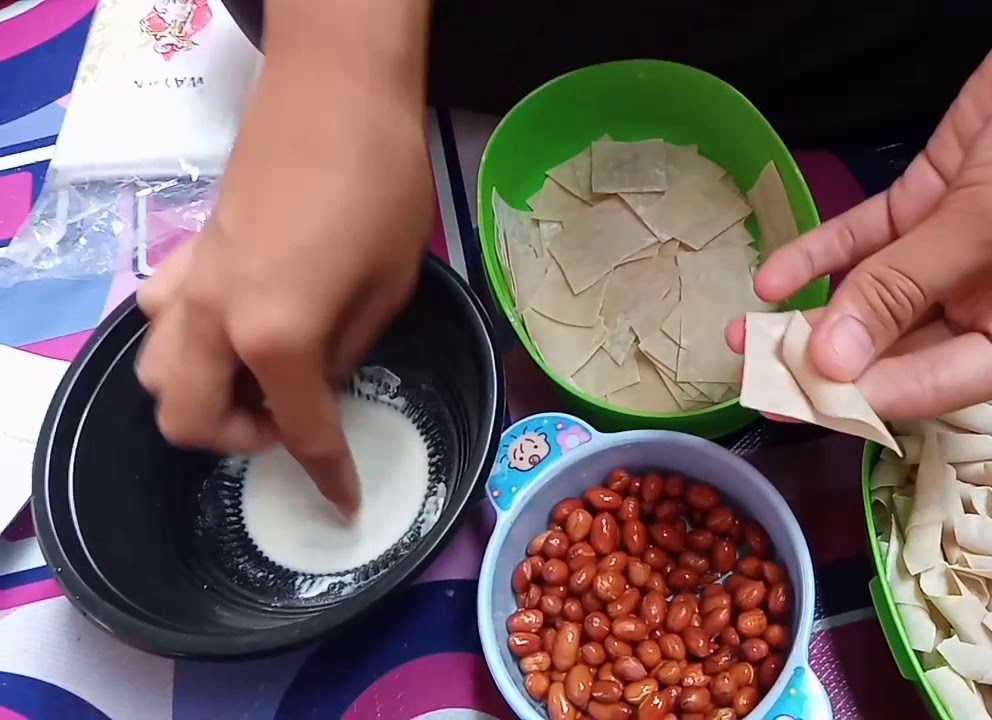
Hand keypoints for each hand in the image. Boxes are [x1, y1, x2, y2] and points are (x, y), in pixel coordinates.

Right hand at [136, 69, 433, 517]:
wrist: (336, 95)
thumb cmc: (381, 190)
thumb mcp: (389, 288)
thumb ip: (348, 352)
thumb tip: (326, 383)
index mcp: (276, 338)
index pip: (299, 432)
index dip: (327, 475)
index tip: (346, 504)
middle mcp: (215, 322)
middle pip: (191, 422)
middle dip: (241, 443)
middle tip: (293, 426)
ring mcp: (191, 285)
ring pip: (158, 374)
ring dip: (204, 399)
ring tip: (265, 384)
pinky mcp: (189, 252)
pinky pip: (162, 318)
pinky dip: (186, 345)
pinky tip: (234, 331)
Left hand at [730, 0, 991, 420]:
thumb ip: (906, 289)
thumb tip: (831, 362)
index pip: (931, 387)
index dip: (855, 398)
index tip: (784, 406)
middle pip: (895, 346)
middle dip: (822, 354)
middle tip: (745, 368)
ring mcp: (963, 251)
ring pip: (875, 293)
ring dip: (812, 307)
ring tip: (741, 328)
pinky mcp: (938, 199)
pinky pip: (872, 238)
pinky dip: (825, 252)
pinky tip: (775, 274)